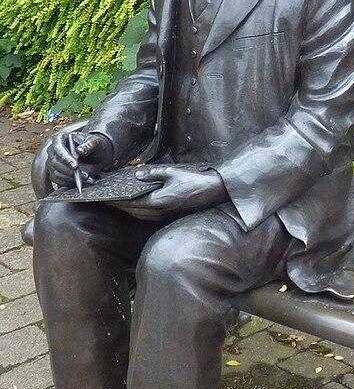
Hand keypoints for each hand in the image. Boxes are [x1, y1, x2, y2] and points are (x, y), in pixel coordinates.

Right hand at [47, 131, 114, 187]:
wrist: (97, 155)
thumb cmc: (95, 145)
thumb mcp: (95, 142)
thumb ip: (89, 145)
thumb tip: (80, 151)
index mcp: (60, 138)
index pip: (58, 148)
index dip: (65, 158)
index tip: (75, 166)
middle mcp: (53, 150)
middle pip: (55, 163)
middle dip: (70, 171)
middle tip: (85, 175)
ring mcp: (53, 162)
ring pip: (56, 173)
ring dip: (71, 179)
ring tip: (87, 178)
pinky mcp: (56, 172)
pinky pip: (58, 181)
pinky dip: (70, 183)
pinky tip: (82, 182)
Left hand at [113, 165, 227, 220]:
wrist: (215, 192)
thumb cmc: (195, 181)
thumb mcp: (172, 172)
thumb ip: (152, 174)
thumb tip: (137, 175)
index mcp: (158, 202)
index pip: (130, 202)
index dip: (115, 200)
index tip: (103, 196)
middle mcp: (159, 212)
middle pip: (132, 211)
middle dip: (118, 205)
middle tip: (105, 199)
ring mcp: (164, 216)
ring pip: (139, 215)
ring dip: (127, 210)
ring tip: (116, 202)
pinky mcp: (169, 215)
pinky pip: (147, 215)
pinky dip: (137, 211)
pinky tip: (134, 205)